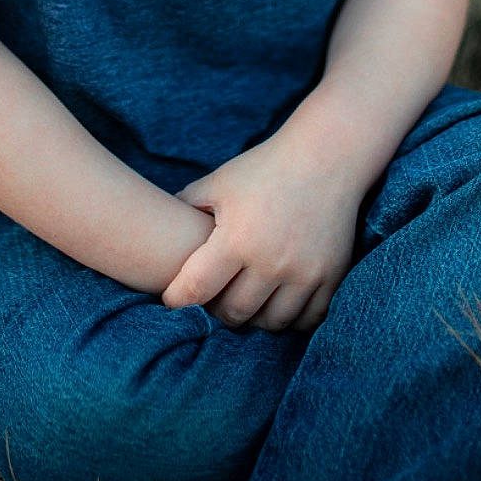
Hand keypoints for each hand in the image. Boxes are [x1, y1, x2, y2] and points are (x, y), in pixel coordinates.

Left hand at [161, 133, 365, 333]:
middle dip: (217, 312)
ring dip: (254, 319)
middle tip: (211, 301)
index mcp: (236, 239)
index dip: (177, 301)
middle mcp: (270, 261)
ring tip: (245, 303)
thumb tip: (150, 227)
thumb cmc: (264, 168)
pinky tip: (278, 303)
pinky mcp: (330, 276)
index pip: (195, 291)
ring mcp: (304, 272)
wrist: (325, 157)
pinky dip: (290, 319)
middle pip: (233, 314)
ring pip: (270, 323)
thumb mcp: (218, 182)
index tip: (172, 299)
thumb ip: (185, 206)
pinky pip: (307, 319)